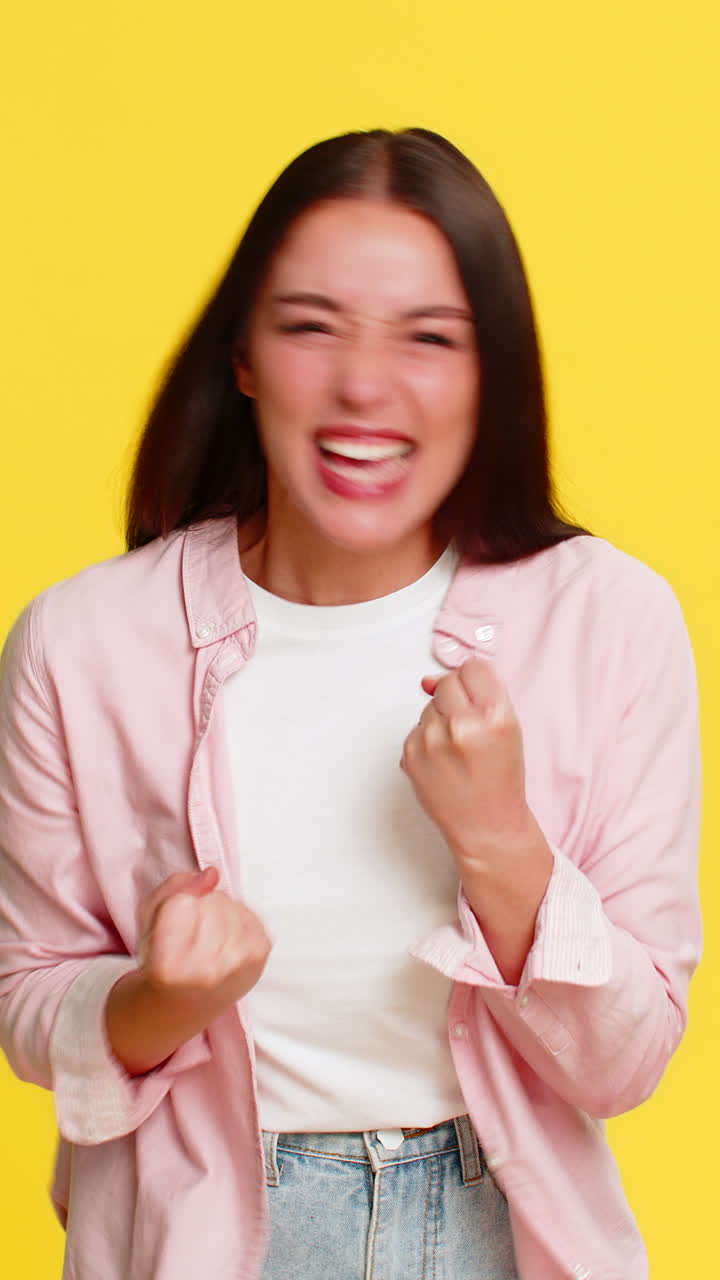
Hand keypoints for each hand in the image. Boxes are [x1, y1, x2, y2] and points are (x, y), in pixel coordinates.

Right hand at [137, 867, 271, 1013]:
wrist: (185, 1004)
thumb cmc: (161, 960)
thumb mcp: (147, 926)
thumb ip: (171, 890)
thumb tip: (212, 874)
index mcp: (171, 969)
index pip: (180, 903)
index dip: (173, 909)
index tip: (169, 934)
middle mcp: (209, 971)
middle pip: (212, 900)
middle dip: (199, 907)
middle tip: (189, 938)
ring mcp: (240, 965)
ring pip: (231, 902)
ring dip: (219, 911)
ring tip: (206, 940)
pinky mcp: (261, 955)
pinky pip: (248, 910)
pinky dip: (236, 918)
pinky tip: (224, 941)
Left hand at [400, 657, 533, 874]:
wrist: (486, 825)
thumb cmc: (500, 779)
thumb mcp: (508, 729)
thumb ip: (477, 694)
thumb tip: (428, 681)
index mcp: (494, 715)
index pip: (473, 668)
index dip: (476, 681)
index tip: (479, 696)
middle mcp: (461, 725)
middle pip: (447, 682)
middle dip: (456, 698)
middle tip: (470, 726)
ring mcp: (431, 740)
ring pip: (429, 705)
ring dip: (440, 719)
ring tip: (458, 748)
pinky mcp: (410, 755)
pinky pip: (416, 728)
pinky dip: (427, 739)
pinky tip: (444, 760)